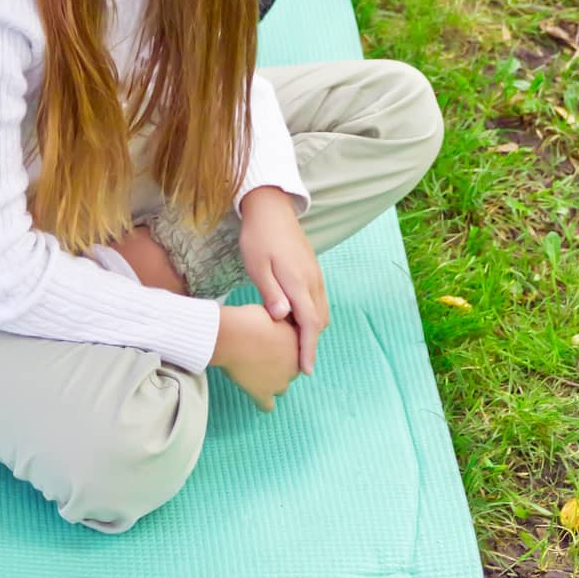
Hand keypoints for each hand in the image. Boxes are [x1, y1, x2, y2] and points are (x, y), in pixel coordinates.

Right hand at [211, 303, 299, 411]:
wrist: (232, 334)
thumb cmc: (247, 317)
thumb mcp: (271, 310)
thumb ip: (281, 316)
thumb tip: (281, 314)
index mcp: (298, 343)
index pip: (297, 347)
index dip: (283, 343)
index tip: (267, 338)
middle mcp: (294, 364)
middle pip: (291, 368)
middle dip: (279, 362)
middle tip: (260, 352)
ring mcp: (279, 381)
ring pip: (281, 387)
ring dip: (273, 381)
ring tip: (255, 370)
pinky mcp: (262, 393)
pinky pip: (267, 406)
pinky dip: (262, 401)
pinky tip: (253, 390)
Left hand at [238, 186, 327, 374]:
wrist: (271, 207)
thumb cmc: (258, 236)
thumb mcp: (257, 265)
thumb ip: (270, 292)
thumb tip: (283, 318)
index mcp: (298, 282)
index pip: (310, 324)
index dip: (309, 348)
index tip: (306, 370)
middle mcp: (312, 280)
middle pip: (319, 321)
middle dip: (311, 342)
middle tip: (293, 359)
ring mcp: (315, 274)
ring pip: (321, 310)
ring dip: (312, 328)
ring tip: (294, 342)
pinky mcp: (313, 269)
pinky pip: (318, 299)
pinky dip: (312, 314)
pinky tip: (295, 318)